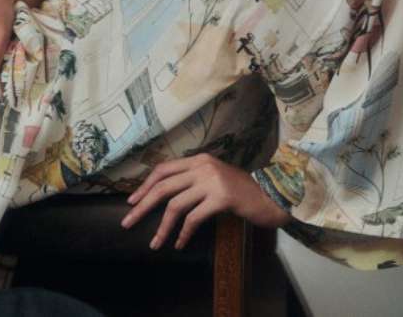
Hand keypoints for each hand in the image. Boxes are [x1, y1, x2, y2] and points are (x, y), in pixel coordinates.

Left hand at [121, 154, 290, 249]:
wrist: (274, 196)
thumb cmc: (243, 191)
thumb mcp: (215, 177)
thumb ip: (194, 180)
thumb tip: (165, 194)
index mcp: (198, 159)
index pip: (162, 169)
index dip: (145, 186)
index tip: (132, 201)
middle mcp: (202, 167)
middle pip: (163, 186)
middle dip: (142, 205)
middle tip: (128, 221)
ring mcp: (212, 181)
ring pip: (175, 205)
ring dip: (162, 227)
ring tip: (155, 242)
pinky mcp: (222, 198)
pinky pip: (194, 218)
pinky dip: (183, 232)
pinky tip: (179, 243)